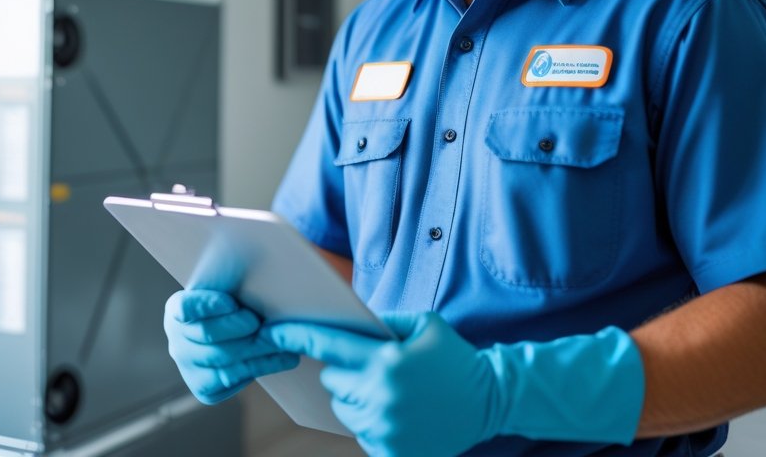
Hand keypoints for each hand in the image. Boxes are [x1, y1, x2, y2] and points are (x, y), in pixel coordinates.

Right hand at [163, 289, 299, 403]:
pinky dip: (258, 369)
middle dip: (240, 328)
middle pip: (208, 334)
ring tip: (283, 344)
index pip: (185, 306)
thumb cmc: (237, 305)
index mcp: (177, 309)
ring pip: (223, 361)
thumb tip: (257, 262)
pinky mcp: (204, 389)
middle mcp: (176, 340)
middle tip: (265, 324)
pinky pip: (231, 381)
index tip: (231, 302)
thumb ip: (234, 280)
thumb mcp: (230, 288)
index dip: (206, 305)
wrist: (236, 337)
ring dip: (257, 353)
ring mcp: (187, 367)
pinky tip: (278, 360)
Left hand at [269, 312, 644, 455]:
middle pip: (334, 381)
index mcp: (387, 360)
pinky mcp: (392, 451)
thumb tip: (345, 321)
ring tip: (387, 390)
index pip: (330, 346)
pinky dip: (372, 421)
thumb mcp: (423, 324)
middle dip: (343, 371)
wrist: (492, 400)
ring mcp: (386, 428)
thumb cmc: (454, 357)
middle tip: (370, 366)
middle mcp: (382, 396)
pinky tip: (398, 411)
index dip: (298, 336)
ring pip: (344, 409)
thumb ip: (382, 321)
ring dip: (356, 397)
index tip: (273, 330)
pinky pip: (362, 433)